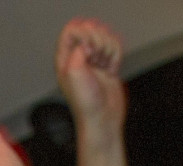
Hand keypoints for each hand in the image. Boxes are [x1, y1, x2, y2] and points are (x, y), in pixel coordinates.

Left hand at [56, 19, 125, 136]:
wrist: (103, 119)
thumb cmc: (85, 103)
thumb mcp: (73, 73)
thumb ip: (77, 50)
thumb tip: (87, 43)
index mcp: (65, 58)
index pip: (72, 30)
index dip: (83, 34)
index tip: (88, 49)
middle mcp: (79, 57)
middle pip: (91, 29)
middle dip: (98, 41)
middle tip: (96, 58)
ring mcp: (94, 60)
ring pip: (106, 37)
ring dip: (109, 49)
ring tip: (103, 66)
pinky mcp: (108, 64)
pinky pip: (116, 48)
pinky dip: (117, 56)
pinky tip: (111, 69)